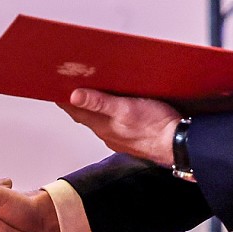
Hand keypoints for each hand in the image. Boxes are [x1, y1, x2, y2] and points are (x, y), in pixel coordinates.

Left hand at [63, 89, 179, 165]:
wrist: (177, 145)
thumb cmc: (156, 126)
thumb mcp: (126, 108)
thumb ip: (99, 102)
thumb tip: (74, 96)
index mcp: (102, 125)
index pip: (75, 110)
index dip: (63, 98)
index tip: (55, 86)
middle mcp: (107, 133)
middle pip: (85, 115)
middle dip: (76, 101)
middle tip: (69, 85)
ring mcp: (119, 137)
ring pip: (99, 121)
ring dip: (92, 108)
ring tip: (89, 93)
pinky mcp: (131, 138)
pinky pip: (113, 125)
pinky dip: (107, 115)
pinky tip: (114, 109)